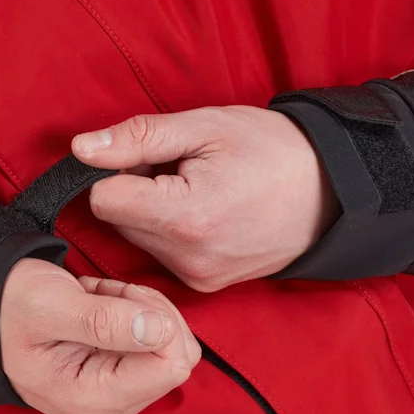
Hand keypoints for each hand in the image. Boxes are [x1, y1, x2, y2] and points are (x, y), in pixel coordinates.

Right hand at [0, 258, 201, 413]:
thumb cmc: (10, 308)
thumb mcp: (50, 305)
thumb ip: (104, 322)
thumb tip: (160, 332)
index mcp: (92, 402)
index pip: (172, 365)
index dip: (153, 318)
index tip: (112, 298)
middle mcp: (110, 411)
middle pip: (176, 356)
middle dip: (146, 312)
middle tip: (101, 297)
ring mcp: (118, 401)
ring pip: (172, 346)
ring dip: (138, 309)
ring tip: (94, 301)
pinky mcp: (123, 385)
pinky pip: (160, 344)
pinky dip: (135, 314)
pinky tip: (99, 308)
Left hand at [72, 106, 339, 290]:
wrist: (330, 194)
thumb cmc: (272, 152)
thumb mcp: (205, 127)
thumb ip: (138, 138)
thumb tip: (82, 149)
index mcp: (185, 217)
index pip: (103, 200)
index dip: (114, 172)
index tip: (144, 158)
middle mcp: (186, 258)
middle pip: (118, 221)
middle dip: (135, 192)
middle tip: (180, 172)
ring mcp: (196, 278)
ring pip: (137, 240)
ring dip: (152, 214)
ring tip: (197, 192)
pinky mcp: (203, 286)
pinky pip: (161, 255)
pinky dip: (170, 233)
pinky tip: (204, 214)